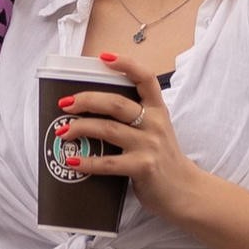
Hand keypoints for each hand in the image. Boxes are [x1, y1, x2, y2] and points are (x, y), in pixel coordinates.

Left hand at [61, 56, 248, 248]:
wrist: (185, 192)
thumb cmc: (163, 159)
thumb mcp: (156, 131)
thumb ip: (135, 119)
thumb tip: (93, 112)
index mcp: (158, 110)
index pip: (145, 78)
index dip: (126, 64)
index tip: (104, 57)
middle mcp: (155, 123)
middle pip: (117, 104)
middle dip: (87, 100)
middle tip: (65, 103)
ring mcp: (149, 145)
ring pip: (109, 130)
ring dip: (81, 128)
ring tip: (63, 131)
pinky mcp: (143, 167)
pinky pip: (109, 162)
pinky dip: (88, 161)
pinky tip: (72, 161)